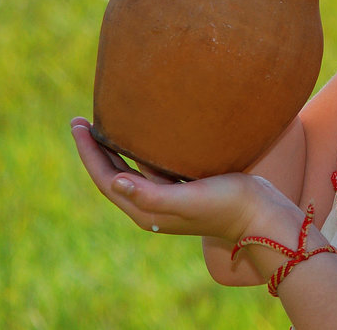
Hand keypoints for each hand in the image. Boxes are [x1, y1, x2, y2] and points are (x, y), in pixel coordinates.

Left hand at [70, 117, 288, 243]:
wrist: (259, 215)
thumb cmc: (226, 206)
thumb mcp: (187, 200)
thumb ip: (151, 194)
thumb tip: (115, 182)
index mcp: (146, 211)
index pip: (106, 179)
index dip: (88, 152)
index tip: (77, 124)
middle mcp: (151, 205)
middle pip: (112, 175)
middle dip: (94, 149)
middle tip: (81, 120)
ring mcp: (167, 197)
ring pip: (130, 171)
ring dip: (113, 150)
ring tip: (104, 125)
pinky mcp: (183, 188)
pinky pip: (150, 168)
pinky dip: (138, 152)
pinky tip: (143, 136)